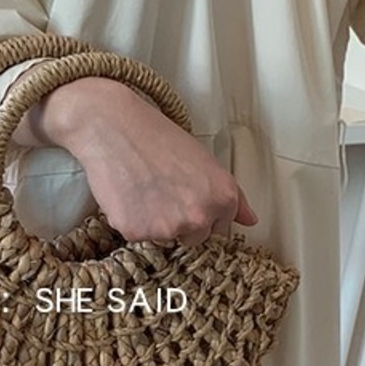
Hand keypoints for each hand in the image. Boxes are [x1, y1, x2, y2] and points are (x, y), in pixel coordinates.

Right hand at [37, 77, 257, 247]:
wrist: (113, 127)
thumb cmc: (159, 137)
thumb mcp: (205, 161)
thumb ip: (232, 196)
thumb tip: (251, 220)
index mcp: (222, 198)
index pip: (220, 227)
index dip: (202, 208)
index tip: (186, 192)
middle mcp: (200, 216)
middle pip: (194, 238)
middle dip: (181, 220)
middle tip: (163, 189)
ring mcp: (168, 227)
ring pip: (165, 237)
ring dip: (155, 221)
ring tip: (144, 187)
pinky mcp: (137, 232)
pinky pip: (137, 235)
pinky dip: (131, 220)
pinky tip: (128, 194)